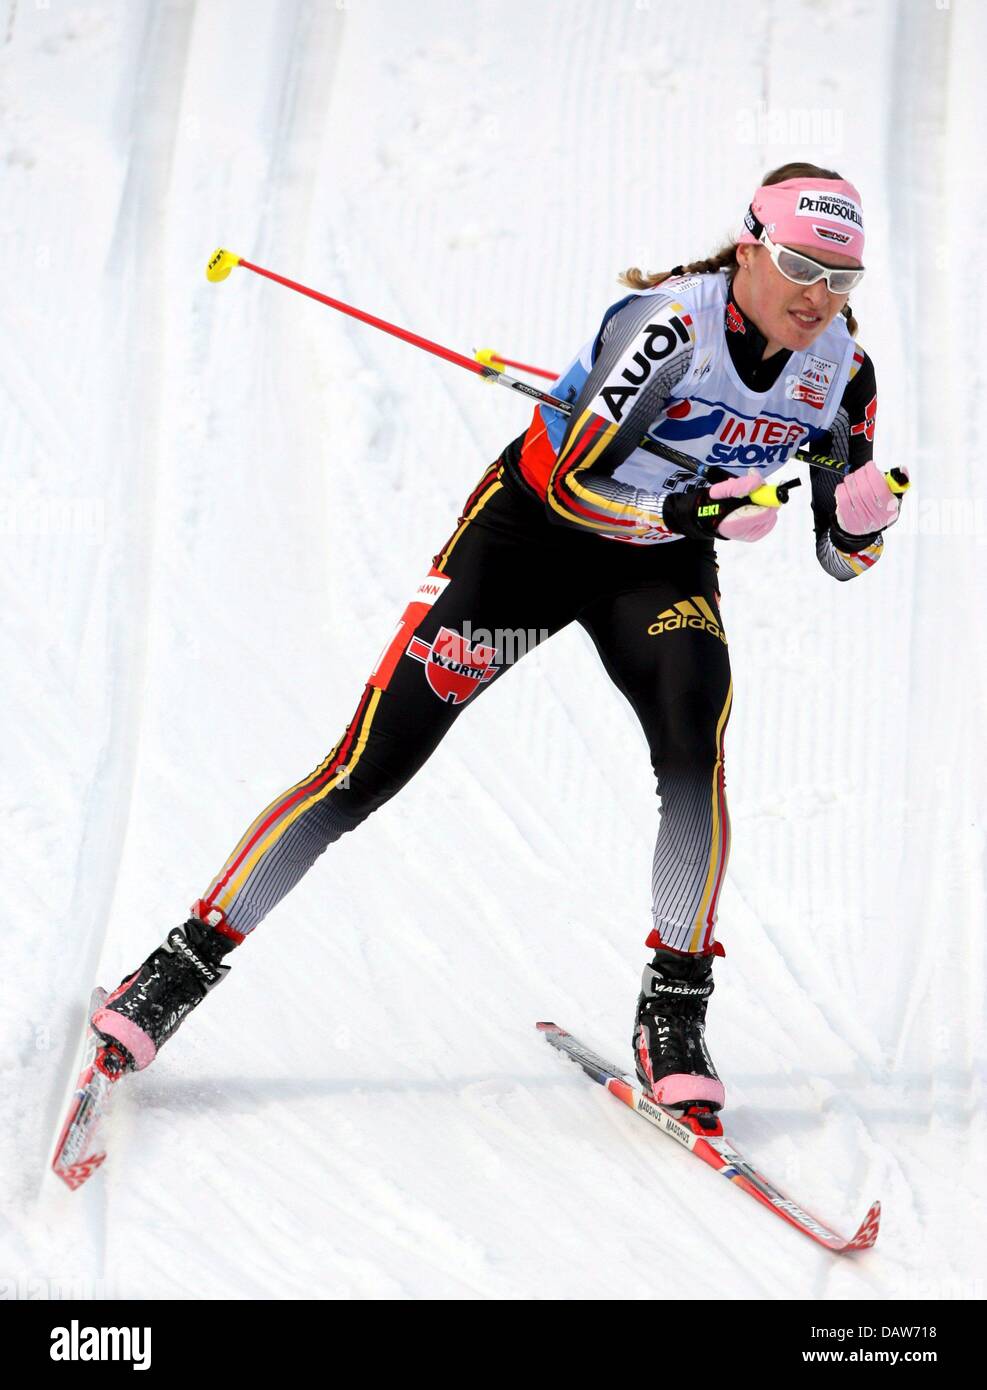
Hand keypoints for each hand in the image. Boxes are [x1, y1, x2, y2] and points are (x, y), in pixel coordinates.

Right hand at [662, 468, 777, 542]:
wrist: (707, 517)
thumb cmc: (714, 503)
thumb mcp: (722, 490)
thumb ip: (740, 484)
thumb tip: (758, 481)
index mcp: (737, 525)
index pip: (766, 511)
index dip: (767, 496)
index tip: (760, 485)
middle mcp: (747, 534)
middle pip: (771, 512)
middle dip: (764, 498)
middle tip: (752, 489)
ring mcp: (752, 536)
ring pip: (771, 515)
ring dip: (764, 503)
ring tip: (749, 498)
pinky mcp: (756, 535)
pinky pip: (769, 520)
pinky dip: (763, 510)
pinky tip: (751, 506)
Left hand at [834, 460, 902, 535]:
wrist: (865, 531)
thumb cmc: (880, 511)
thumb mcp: (894, 500)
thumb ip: (899, 483)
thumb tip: (902, 469)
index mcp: (889, 508)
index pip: (880, 488)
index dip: (873, 473)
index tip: (871, 466)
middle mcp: (874, 514)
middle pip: (865, 488)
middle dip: (862, 473)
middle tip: (862, 470)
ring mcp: (860, 516)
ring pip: (852, 490)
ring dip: (851, 478)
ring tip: (855, 478)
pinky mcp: (846, 517)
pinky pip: (842, 496)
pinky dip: (843, 487)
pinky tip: (847, 486)